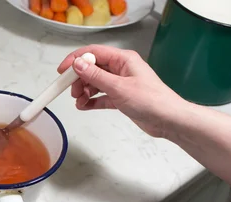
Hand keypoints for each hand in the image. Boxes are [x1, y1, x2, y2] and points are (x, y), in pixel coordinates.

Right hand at [58, 45, 186, 137]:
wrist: (169, 120)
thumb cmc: (151, 100)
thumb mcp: (118, 87)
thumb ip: (96, 76)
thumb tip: (78, 64)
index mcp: (123, 59)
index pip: (93, 53)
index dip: (75, 60)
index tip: (62, 71)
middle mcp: (121, 69)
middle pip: (92, 68)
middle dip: (79, 79)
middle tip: (72, 91)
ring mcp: (121, 83)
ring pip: (95, 83)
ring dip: (84, 91)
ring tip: (79, 101)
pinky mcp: (121, 97)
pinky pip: (101, 96)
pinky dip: (91, 101)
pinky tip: (84, 106)